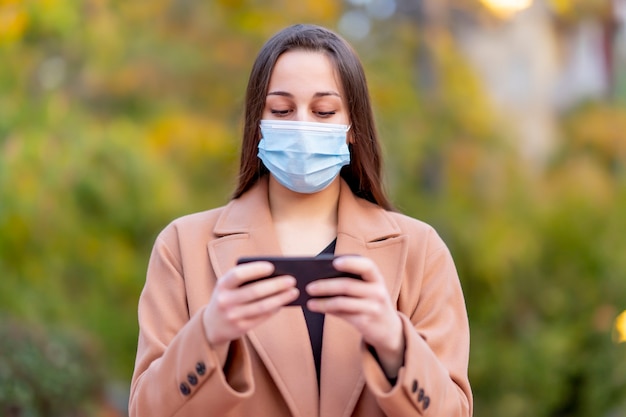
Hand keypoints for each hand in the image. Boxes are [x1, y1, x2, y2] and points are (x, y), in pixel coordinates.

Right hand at [203, 261, 298, 346]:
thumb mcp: (228, 286)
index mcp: (222, 285)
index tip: (272, 266)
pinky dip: (275, 309)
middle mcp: (225, 300)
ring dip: (280, 298)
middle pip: (255, 291)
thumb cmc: (227, 297)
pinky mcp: (240, 328)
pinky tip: (283, 302)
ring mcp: (232, 316)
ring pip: (261, 306)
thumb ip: (245, 279)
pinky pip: (262, 317)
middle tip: (292, 280)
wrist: (211, 325)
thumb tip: (276, 275)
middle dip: (276, 285)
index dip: (255, 270)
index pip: (238, 274)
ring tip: (293, 292)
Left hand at [305, 256, 404, 377]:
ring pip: (342, 302)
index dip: (351, 262)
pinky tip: (317, 308)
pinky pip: (343, 315)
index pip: (367, 266)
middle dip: (326, 285)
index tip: (334, 262)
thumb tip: (319, 279)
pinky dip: (328, 310)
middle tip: (308, 286)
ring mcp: (373, 308)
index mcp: (377, 278)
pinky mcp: (366, 322)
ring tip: (309, 301)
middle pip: (348, 285)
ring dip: (323, 302)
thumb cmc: (371, 302)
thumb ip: (351, 282)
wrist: (389, 328)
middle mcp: (378, 291)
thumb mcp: (368, 289)